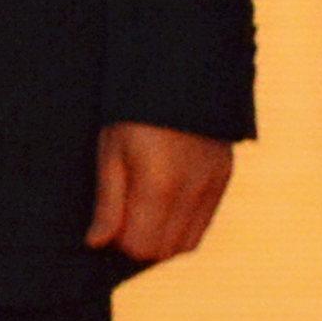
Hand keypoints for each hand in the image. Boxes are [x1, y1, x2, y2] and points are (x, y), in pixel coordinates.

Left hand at [87, 121, 235, 265]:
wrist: (180, 70)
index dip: (120, 244)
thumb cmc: (133, 110)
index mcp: (158, 186)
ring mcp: (213, 185)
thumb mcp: (110, 151)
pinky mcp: (224, 177)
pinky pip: (204, 222)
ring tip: (143, 211)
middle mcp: (192, 191)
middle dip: (141, 245)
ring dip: (163, 238)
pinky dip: (184, 225)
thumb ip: (108, 202)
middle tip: (123, 219)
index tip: (108, 224)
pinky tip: (165, 205)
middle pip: (165, 250)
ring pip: (188, 243)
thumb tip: (97, 243)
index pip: (141, 247)